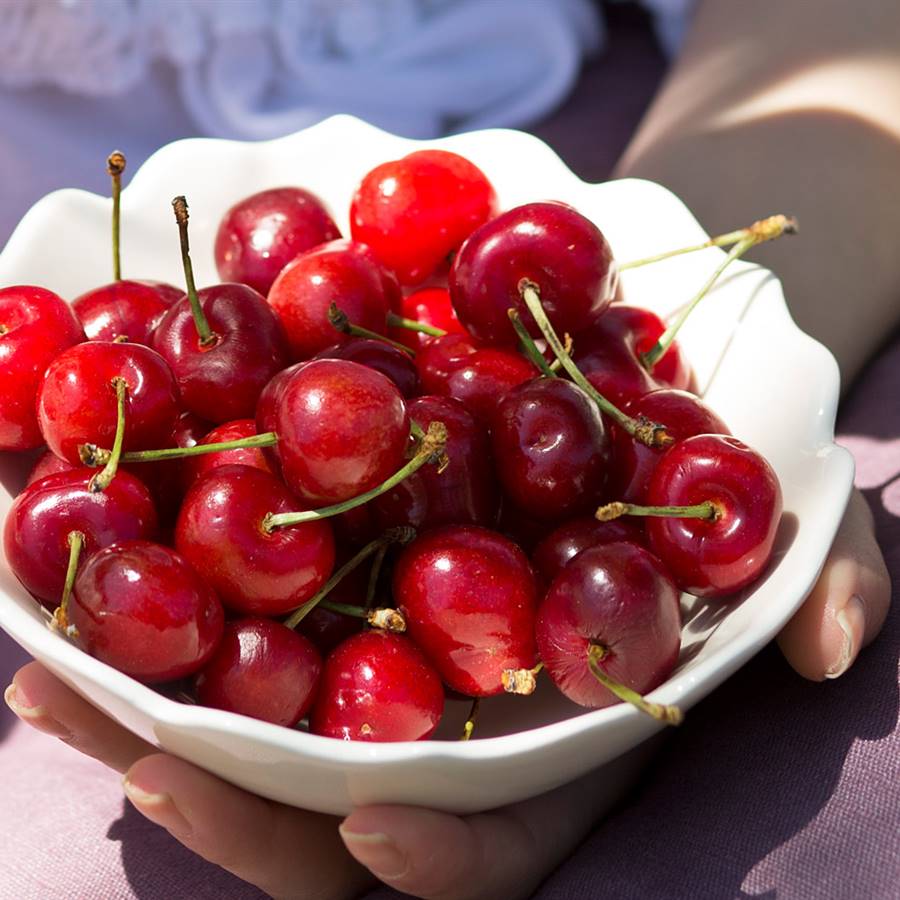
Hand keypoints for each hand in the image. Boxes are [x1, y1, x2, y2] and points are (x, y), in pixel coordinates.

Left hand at [3, 488, 890, 899]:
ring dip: (150, 703)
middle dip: (240, 799)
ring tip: (47, 678)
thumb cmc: (721, 463)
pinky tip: (66, 577)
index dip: (448, 851)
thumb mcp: (805, 516)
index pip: (506, 835)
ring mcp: (379, 646)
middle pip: (335, 801)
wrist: (633, 367)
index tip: (378, 824)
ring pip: (251, 714)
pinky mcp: (322, 574)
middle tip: (145, 757)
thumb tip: (827, 642)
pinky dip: (151, 603)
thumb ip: (821, 577)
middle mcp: (456, 712)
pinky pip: (227, 612)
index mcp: (560, 735)